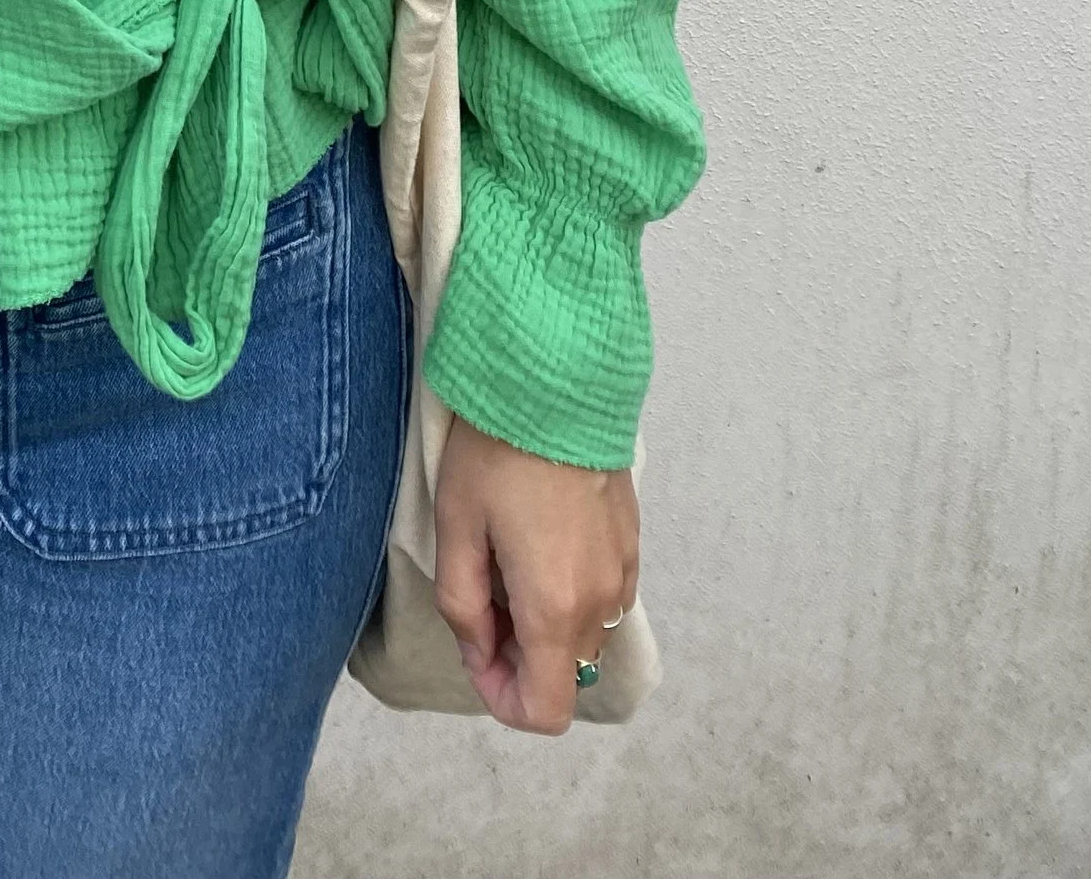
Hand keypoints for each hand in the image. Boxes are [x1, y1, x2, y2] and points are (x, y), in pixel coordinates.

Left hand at [430, 414, 638, 735]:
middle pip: (564, 670)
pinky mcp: (633, 542)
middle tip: (482, 588)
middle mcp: (601, 601)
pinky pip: (602, 593)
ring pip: (583, 632)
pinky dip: (570, 588)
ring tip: (509, 553)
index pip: (546, 710)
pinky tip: (540, 534)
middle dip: (518, 651)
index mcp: (555, 608)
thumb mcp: (457, 527)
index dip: (502, 697)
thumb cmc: (496, 452)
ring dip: (544, 618)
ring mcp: (625, 571)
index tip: (475, 648)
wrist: (554, 380)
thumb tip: (479, 649)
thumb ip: (462, 605)